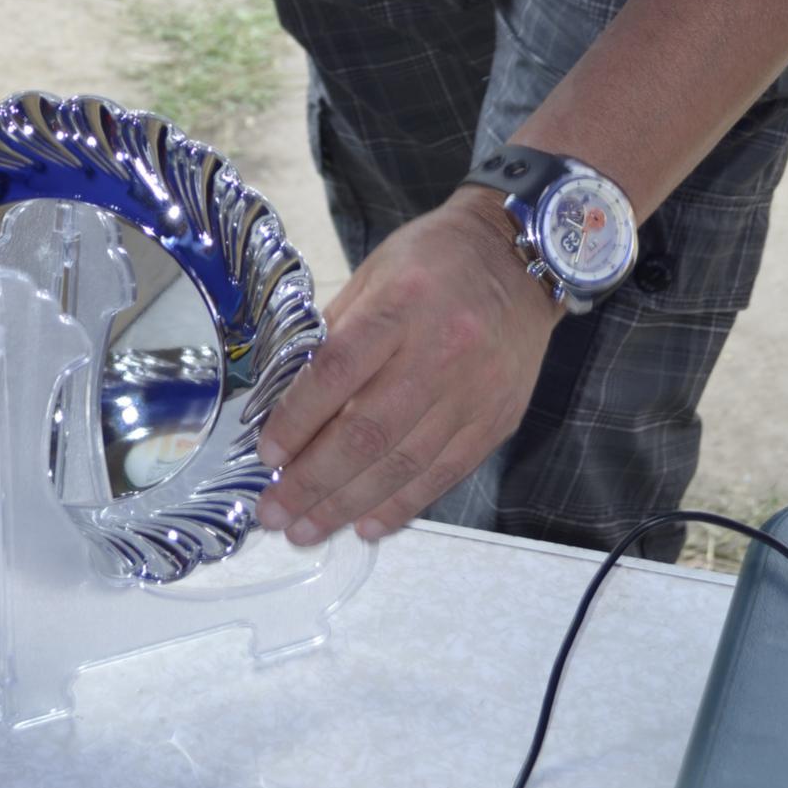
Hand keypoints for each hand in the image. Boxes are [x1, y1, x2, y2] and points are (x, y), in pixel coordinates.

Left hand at [255, 187, 560, 543]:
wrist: (521, 258)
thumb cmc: (437, 259)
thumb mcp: (375, 272)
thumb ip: (335, 330)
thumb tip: (289, 393)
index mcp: (402, 305)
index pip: (338, 373)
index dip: (297, 420)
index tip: (266, 455)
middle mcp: (440, 352)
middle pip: (367, 431)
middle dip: (313, 481)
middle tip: (275, 512)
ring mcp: (473, 392)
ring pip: (403, 463)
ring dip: (348, 504)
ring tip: (307, 529)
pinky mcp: (496, 420)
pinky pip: (443, 473)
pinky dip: (401, 505)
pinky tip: (366, 525)